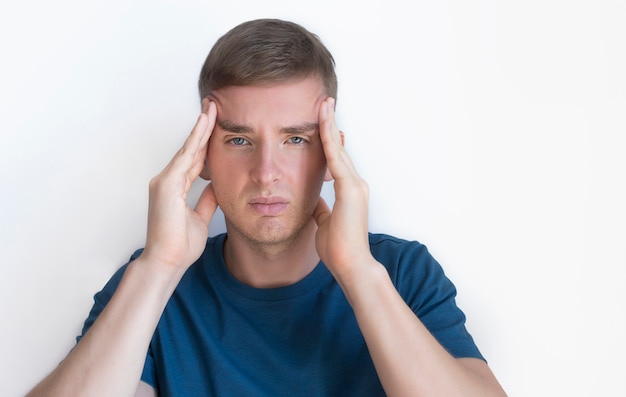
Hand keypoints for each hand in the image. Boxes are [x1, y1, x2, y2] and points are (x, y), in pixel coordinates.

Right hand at [142, 99, 217, 270]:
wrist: (166, 262)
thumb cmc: (179, 245)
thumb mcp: (200, 218)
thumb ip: (206, 200)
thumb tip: (217, 186)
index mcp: (176, 188)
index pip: (195, 160)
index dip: (206, 143)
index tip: (217, 126)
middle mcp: (168, 181)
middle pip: (191, 149)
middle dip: (204, 128)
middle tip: (214, 106)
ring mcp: (165, 181)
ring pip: (188, 148)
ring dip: (201, 127)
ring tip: (213, 107)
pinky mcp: (166, 184)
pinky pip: (185, 156)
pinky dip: (196, 139)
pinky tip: (205, 124)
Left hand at [313, 98, 372, 280]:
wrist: (350, 265)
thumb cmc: (339, 248)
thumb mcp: (325, 223)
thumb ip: (321, 209)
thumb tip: (313, 201)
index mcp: (349, 191)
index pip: (336, 159)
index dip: (329, 140)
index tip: (321, 122)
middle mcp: (355, 184)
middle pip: (339, 148)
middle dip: (330, 125)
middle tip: (324, 102)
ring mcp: (355, 185)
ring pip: (338, 148)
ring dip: (330, 125)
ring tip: (323, 104)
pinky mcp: (351, 189)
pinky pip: (336, 157)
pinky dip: (329, 138)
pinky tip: (322, 122)